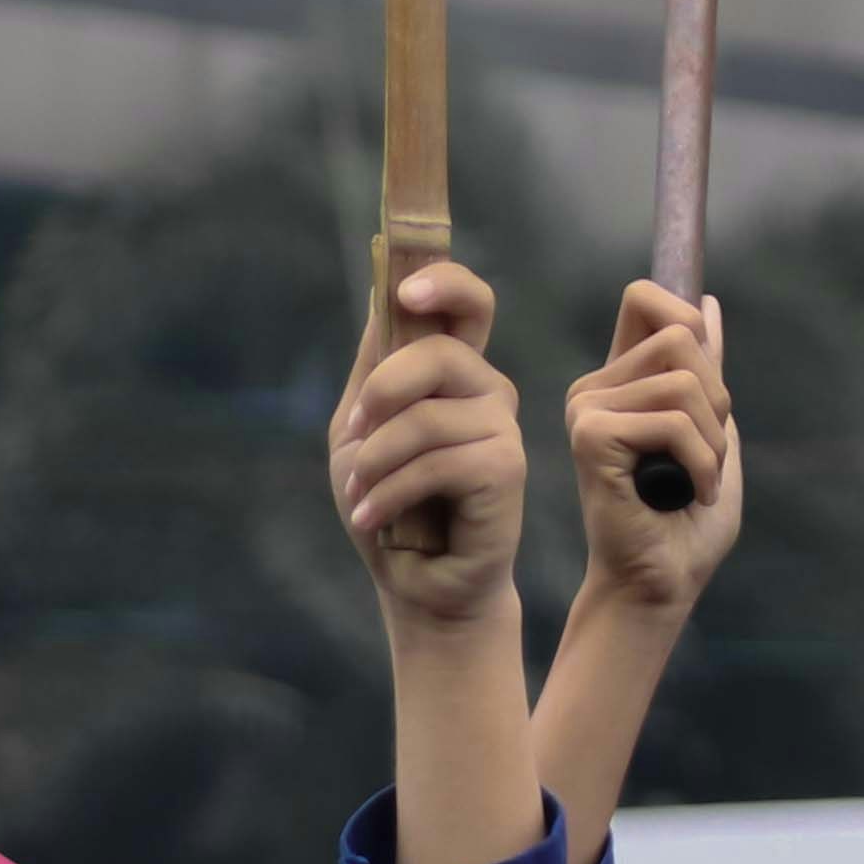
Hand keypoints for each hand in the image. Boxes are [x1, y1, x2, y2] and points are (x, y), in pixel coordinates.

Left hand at [328, 255, 525, 635]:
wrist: (413, 581)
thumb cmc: (388, 502)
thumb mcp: (360, 427)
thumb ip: (373, 365)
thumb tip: (383, 290)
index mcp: (454, 371)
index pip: (469, 303)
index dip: (445, 282)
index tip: (405, 291)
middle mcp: (487, 390)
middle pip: (440, 351)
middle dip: (382, 391)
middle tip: (355, 434)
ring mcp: (502, 428)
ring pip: (428, 416)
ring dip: (377, 460)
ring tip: (361, 494)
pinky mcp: (507, 470)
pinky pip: (438, 463)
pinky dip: (389, 492)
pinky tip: (372, 518)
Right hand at [569, 280, 741, 615]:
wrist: (663, 583)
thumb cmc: (687, 522)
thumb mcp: (713, 434)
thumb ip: (708, 372)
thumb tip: (710, 303)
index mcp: (621, 381)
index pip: (645, 299)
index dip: (686, 316)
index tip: (708, 376)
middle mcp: (596, 388)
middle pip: (682, 334)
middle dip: (718, 398)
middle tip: (706, 454)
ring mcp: (587, 409)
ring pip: (684, 380)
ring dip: (712, 440)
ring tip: (698, 480)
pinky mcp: (590, 436)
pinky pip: (672, 421)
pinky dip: (701, 463)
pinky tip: (689, 494)